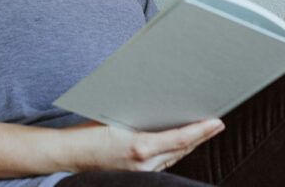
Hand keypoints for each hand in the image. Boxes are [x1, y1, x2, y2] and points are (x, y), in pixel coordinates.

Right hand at [61, 118, 224, 172]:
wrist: (68, 154)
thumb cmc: (87, 133)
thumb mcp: (115, 117)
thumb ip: (140, 118)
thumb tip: (161, 108)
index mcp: (140, 147)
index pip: (180, 139)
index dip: (201, 131)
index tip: (216, 122)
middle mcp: (144, 164)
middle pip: (182, 150)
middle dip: (200, 137)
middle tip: (216, 124)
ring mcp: (141, 173)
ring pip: (174, 158)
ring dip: (189, 145)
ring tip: (202, 132)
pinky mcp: (137, 176)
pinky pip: (162, 164)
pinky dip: (174, 153)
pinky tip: (179, 145)